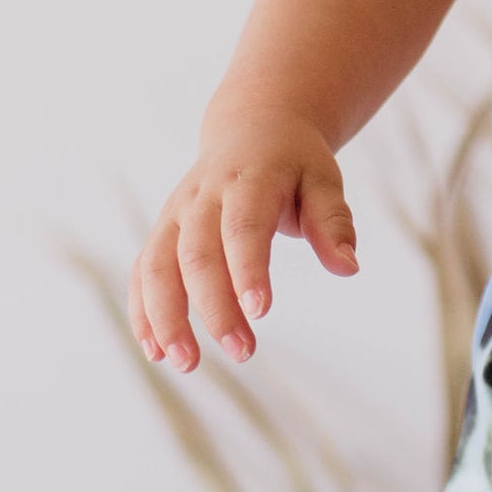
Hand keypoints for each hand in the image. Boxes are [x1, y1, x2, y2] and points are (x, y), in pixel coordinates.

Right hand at [129, 110, 358, 369]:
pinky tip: (155, 351)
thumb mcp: (323, 179)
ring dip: (166, 317)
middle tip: (242, 352)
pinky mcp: (162, 231)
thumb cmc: (293, 162)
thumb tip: (348, 267)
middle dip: (213, 307)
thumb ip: (333, 222)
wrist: (252, 128)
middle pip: (197, 254)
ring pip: (157, 265)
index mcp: (247, 179)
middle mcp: (203, 196)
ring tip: (186, 363)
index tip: (260, 311)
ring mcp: (176, 214)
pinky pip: (142, 272)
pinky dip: (142, 311)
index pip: (243, 227)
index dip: (248, 268)